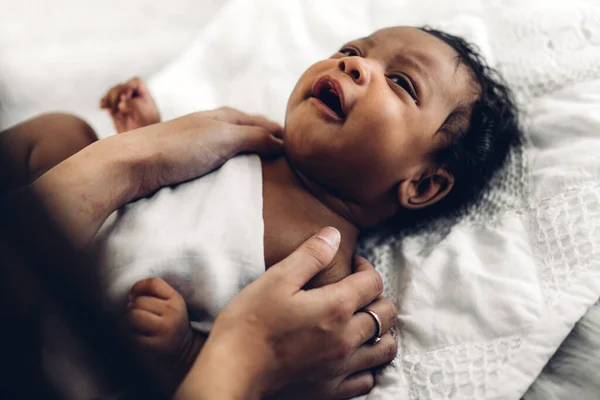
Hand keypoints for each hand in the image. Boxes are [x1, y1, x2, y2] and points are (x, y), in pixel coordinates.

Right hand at [100, 77, 159, 132]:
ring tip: (113, 112)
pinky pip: (107, 102)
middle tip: (118, 108)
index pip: (135, 82)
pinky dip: (104, 103)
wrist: (142, 141)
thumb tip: (121, 103)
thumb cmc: (149, 128)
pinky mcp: (116, 110)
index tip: (126, 97)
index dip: (128, 87)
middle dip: (116, 95)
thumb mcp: (146, 115)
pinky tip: (102, 107)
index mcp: (144, 95)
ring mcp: (123, 103)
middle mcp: (134, 97)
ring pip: (112, 93)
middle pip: (121, 86)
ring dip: (109, 100)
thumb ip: (136, 105)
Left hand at [126, 109, 283, 197]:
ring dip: (251, 155)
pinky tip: (235, 177)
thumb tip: (283, 142)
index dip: (281, 134)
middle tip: (289, 160)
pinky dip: (234, 166)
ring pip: (234, 146)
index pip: (262, 123)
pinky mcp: (187, 162)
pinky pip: (220, 161)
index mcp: (224, 116)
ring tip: (267, 170)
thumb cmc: (179, 147)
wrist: (132, 163)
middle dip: (268, 141)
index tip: (299, 148)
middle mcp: (213, 125)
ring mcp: (199, 143)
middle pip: (248, 131)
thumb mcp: (224, 138)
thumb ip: (255, 137)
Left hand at [126, 277, 191, 357]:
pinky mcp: (154, 345)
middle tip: (139, 315)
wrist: (184, 351)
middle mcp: (172, 313)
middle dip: (134, 307)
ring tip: (137, 325)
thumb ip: (154, 293)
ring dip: (130, 320)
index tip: (134, 296)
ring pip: (133, 316)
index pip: (153, 283)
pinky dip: (130, 334)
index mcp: (176, 300)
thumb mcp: (171, 304)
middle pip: (139, 301)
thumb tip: (130, 297)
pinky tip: (140, 336)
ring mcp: (163, 329)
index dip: (138, 287)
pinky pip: (132, 334)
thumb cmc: (171, 324)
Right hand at [176, 227, 397, 399]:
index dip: (366, 268)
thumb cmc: (250, 321)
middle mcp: (346, 338)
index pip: (374, 283)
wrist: (231, 370)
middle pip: (386, 315)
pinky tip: (350, 354)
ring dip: (380, 331)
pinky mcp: (331, 390)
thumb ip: (311, 254)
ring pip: (385, 348)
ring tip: (360, 321)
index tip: (352, 264)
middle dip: (378, 297)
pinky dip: (367, 364)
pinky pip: (367, 378)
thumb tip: (335, 234)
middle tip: (356, 291)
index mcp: (336, 307)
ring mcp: (341, 367)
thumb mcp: (277, 278)